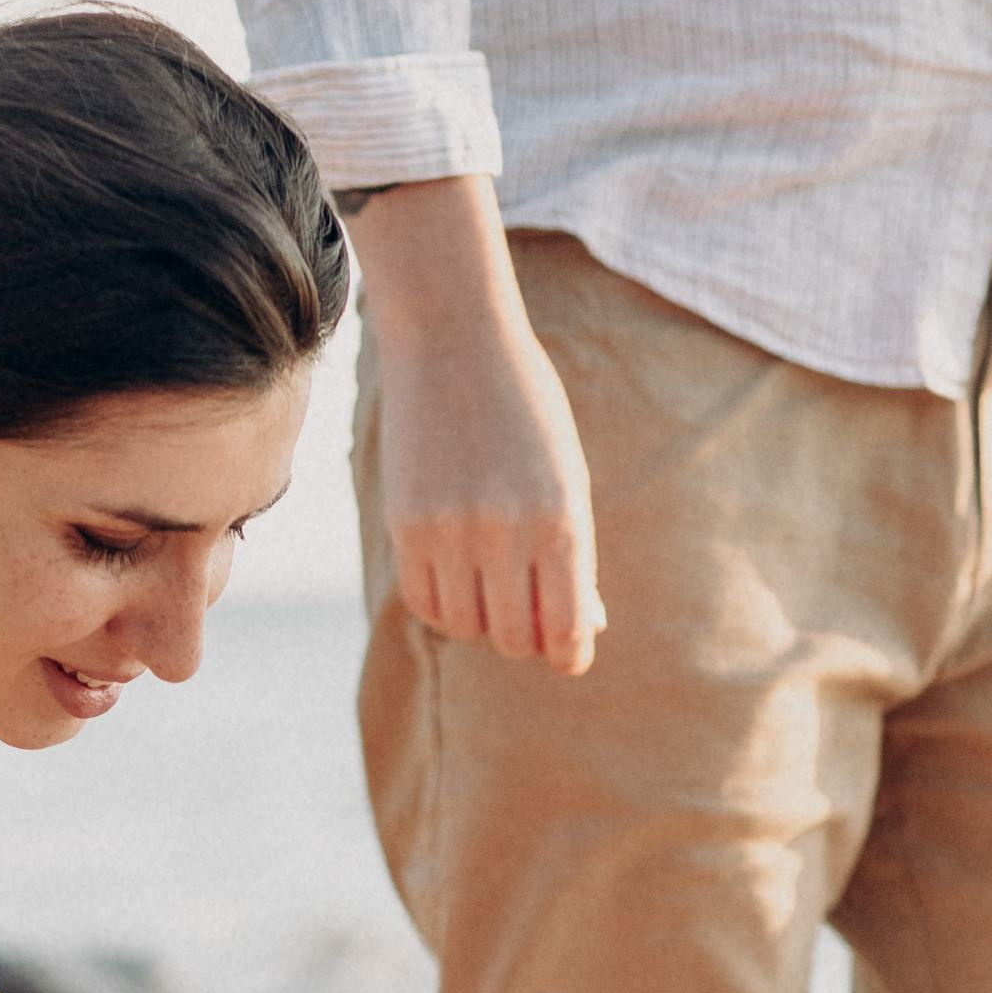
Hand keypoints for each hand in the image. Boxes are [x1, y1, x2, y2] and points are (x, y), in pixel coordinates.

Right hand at [348, 177, 602, 676]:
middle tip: (528, 614)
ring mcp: (450, 530)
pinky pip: (424, 603)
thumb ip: (575, 551)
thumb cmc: (525, 408)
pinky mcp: (405, 524)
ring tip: (488, 581)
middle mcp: (505, 530)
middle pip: (515, 638)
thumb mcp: (566, 473)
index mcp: (561, 516)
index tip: (570, 655)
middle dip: (526, 637)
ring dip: (482, 619)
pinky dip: (444, 604)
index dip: (571, 652)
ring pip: (467, 627)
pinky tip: (455, 576)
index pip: (568, 624)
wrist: (453, 337)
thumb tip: (586, 626)